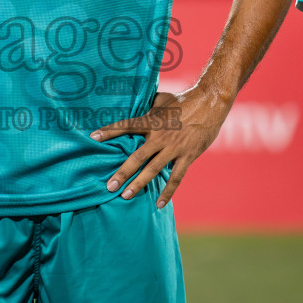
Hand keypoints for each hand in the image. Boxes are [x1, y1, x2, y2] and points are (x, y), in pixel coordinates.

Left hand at [90, 87, 230, 207]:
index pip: (126, 126)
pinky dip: (168, 192)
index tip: (93, 137)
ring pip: (153, 170)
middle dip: (122, 172)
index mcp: (151, 121)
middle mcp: (160, 136)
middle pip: (137, 156)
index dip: (109, 131)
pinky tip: (159, 204)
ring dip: (139, 184)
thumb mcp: (161, 99)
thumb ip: (147, 106)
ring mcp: (173, 148)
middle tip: (109, 186)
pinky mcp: (187, 156)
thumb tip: (134, 102)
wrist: (209, 103)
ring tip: (125, 196)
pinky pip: (175, 177)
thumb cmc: (183, 100)